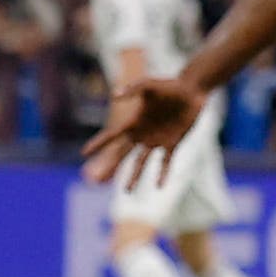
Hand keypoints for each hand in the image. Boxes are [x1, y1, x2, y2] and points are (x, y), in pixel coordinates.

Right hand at [82, 75, 206, 188]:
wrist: (191, 91)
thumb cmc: (169, 85)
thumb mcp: (150, 85)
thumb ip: (133, 89)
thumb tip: (114, 95)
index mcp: (133, 121)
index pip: (112, 136)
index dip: (98, 143)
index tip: (84, 153)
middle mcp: (142, 134)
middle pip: (122, 154)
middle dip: (110, 166)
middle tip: (96, 180)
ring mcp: (156, 141)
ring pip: (141, 163)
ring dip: (134, 177)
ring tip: (127, 192)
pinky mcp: (172, 144)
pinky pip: (166, 163)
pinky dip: (162, 174)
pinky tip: (159, 186)